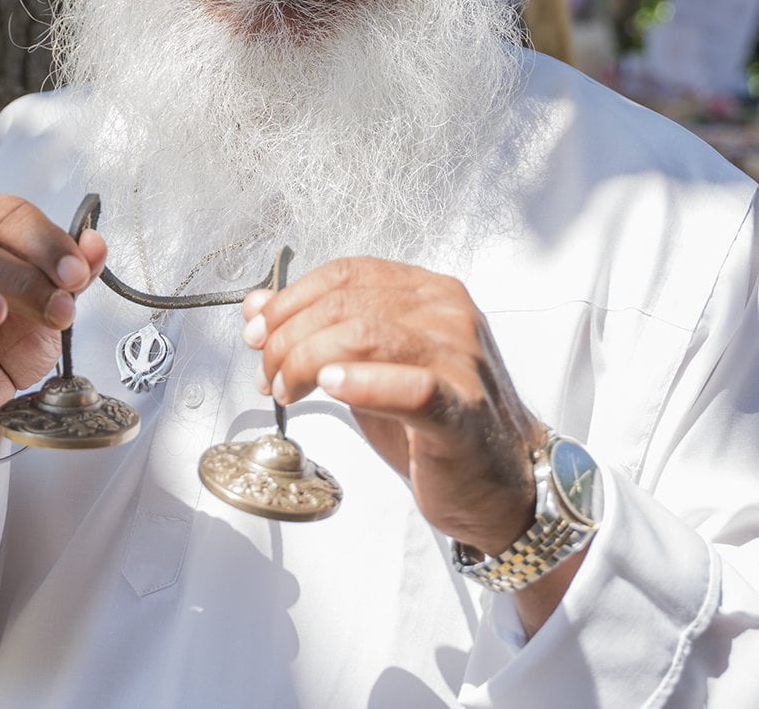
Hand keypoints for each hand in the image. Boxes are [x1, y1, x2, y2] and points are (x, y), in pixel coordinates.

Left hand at [243, 257, 540, 555]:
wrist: (501, 484)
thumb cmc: (437, 423)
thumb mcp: (370, 368)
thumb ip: (320, 332)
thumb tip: (257, 306)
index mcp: (428, 294)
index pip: (347, 274)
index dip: (291, 299)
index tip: (257, 331)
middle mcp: (448, 315)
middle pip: (348, 303)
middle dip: (289, 337)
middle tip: (266, 373)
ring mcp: (460, 359)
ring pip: (366, 334)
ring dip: (307, 362)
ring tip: (287, 391)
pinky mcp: (461, 410)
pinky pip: (411, 386)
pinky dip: (363, 382)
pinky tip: (331, 385)